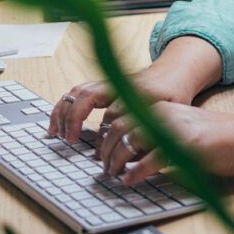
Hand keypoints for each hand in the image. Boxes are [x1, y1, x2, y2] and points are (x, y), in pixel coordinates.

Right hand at [49, 66, 193, 142]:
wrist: (177, 71)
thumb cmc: (176, 94)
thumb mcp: (173, 115)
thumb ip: (156, 135)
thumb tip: (136, 161)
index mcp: (138, 93)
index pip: (113, 114)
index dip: (104, 136)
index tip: (98, 155)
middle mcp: (119, 85)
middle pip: (89, 96)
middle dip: (75, 118)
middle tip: (70, 140)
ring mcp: (110, 82)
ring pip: (80, 91)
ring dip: (64, 111)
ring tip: (55, 133)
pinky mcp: (104, 85)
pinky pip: (78, 91)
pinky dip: (64, 105)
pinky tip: (58, 123)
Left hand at [98, 102, 233, 183]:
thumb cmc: (214, 137)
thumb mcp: (181, 127)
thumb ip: (156, 133)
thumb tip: (129, 150)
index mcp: (162, 107)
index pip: (121, 116)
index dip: (106, 136)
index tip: (103, 152)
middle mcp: (164, 113)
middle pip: (120, 127)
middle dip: (106, 149)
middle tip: (104, 166)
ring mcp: (173, 127)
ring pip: (130, 141)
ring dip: (116, 160)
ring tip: (113, 173)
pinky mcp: (183, 145)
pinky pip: (150, 159)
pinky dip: (135, 172)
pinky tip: (130, 179)